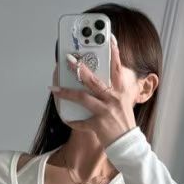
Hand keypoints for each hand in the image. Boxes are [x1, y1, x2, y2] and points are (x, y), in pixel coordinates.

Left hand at [50, 33, 138, 147]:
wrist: (129, 145)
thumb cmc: (124, 124)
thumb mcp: (123, 103)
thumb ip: (113, 92)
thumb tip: (97, 82)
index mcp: (121, 92)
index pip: (118, 69)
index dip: (115, 53)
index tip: (110, 38)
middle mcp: (113, 99)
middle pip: (94, 80)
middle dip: (79, 69)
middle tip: (68, 59)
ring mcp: (106, 112)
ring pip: (83, 98)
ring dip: (66, 92)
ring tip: (55, 88)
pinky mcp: (98, 125)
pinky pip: (81, 121)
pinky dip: (72, 120)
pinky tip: (65, 117)